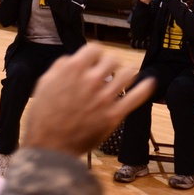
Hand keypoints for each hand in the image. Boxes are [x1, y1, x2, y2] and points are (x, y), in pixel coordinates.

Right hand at [23, 44, 155, 156]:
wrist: (50, 146)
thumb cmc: (43, 117)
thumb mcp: (43, 84)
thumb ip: (59, 68)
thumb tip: (70, 59)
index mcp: (73, 70)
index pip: (95, 48)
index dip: (94, 53)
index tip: (95, 59)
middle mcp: (91, 80)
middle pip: (113, 59)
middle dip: (110, 63)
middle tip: (107, 71)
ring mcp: (105, 98)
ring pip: (127, 74)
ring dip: (126, 73)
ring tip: (124, 77)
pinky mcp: (114, 115)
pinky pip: (136, 97)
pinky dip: (145, 88)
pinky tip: (150, 82)